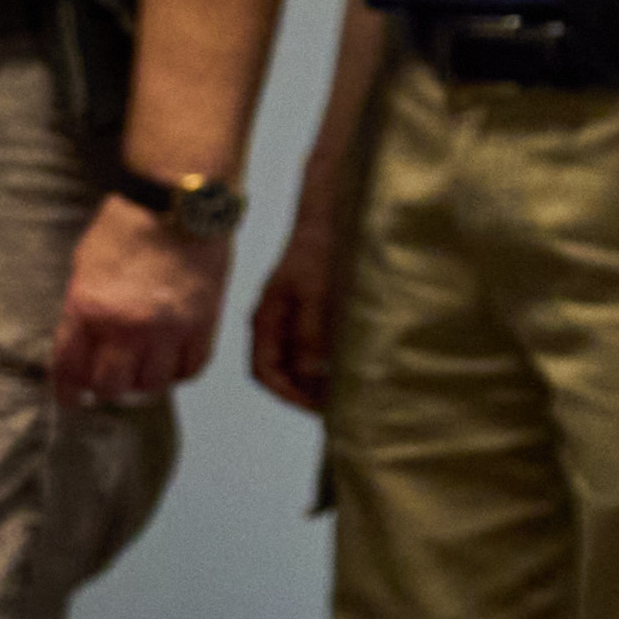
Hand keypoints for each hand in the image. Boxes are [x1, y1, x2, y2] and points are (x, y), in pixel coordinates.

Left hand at [52, 196, 229, 406]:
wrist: (177, 206)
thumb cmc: (124, 228)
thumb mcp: (84, 266)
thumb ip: (81, 309)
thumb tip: (80, 345)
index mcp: (87, 308)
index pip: (69, 368)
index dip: (67, 390)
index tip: (70, 397)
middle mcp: (126, 326)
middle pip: (111, 386)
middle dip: (104, 391)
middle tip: (105, 387)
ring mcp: (168, 328)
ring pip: (153, 385)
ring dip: (142, 385)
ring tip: (139, 375)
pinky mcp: (203, 324)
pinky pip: (191, 369)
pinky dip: (178, 373)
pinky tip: (170, 365)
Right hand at [245, 193, 350, 414]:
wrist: (333, 211)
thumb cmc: (323, 249)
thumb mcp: (317, 294)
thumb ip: (310, 335)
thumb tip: (309, 375)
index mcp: (267, 320)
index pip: (265, 373)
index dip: (290, 396)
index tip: (321, 408)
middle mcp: (275, 322)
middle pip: (282, 371)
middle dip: (308, 391)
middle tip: (342, 404)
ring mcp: (292, 315)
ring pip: (299, 360)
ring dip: (321, 377)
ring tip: (351, 386)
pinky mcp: (311, 308)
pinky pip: (313, 345)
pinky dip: (330, 359)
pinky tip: (353, 360)